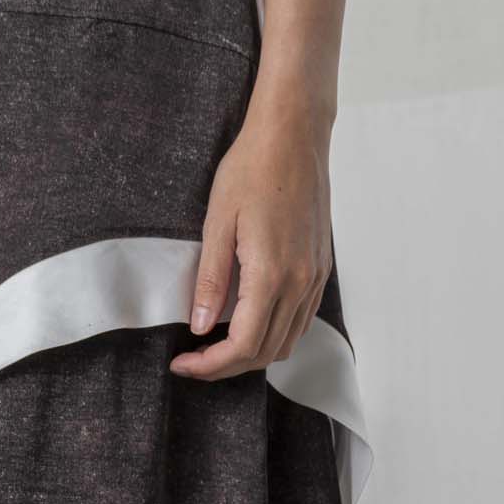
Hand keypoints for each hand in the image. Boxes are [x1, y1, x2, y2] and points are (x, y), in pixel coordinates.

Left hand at [171, 88, 332, 381]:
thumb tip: (201, 326)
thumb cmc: (252, 168)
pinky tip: (249, 324)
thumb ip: (211, 280)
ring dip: (251, 355)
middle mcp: (300, 282)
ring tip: (216, 347)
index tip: (182, 364)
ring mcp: (315, 277)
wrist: (294, 136)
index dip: (210, 365)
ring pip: (286, 343)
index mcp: (271, 274)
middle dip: (226, 367)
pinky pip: (301, 321)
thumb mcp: (218, 222)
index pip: (242, 345)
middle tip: (193, 361)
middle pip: (265, 353)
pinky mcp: (320, 268)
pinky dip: (274, 335)